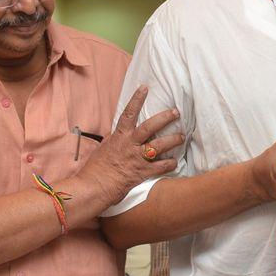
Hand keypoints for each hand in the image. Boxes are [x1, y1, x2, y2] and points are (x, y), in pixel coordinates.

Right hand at [77, 85, 182, 206]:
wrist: (94, 187)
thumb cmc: (96, 169)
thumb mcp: (104, 148)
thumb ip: (114, 139)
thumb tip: (118, 132)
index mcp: (119, 136)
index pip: (129, 114)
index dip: (137, 100)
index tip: (144, 88)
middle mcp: (130, 145)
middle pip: (150, 127)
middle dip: (165, 118)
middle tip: (176, 112)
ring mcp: (137, 158)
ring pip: (159, 145)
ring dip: (173, 140)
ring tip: (182, 136)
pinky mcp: (142, 173)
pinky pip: (160, 166)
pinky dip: (170, 164)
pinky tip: (175, 162)